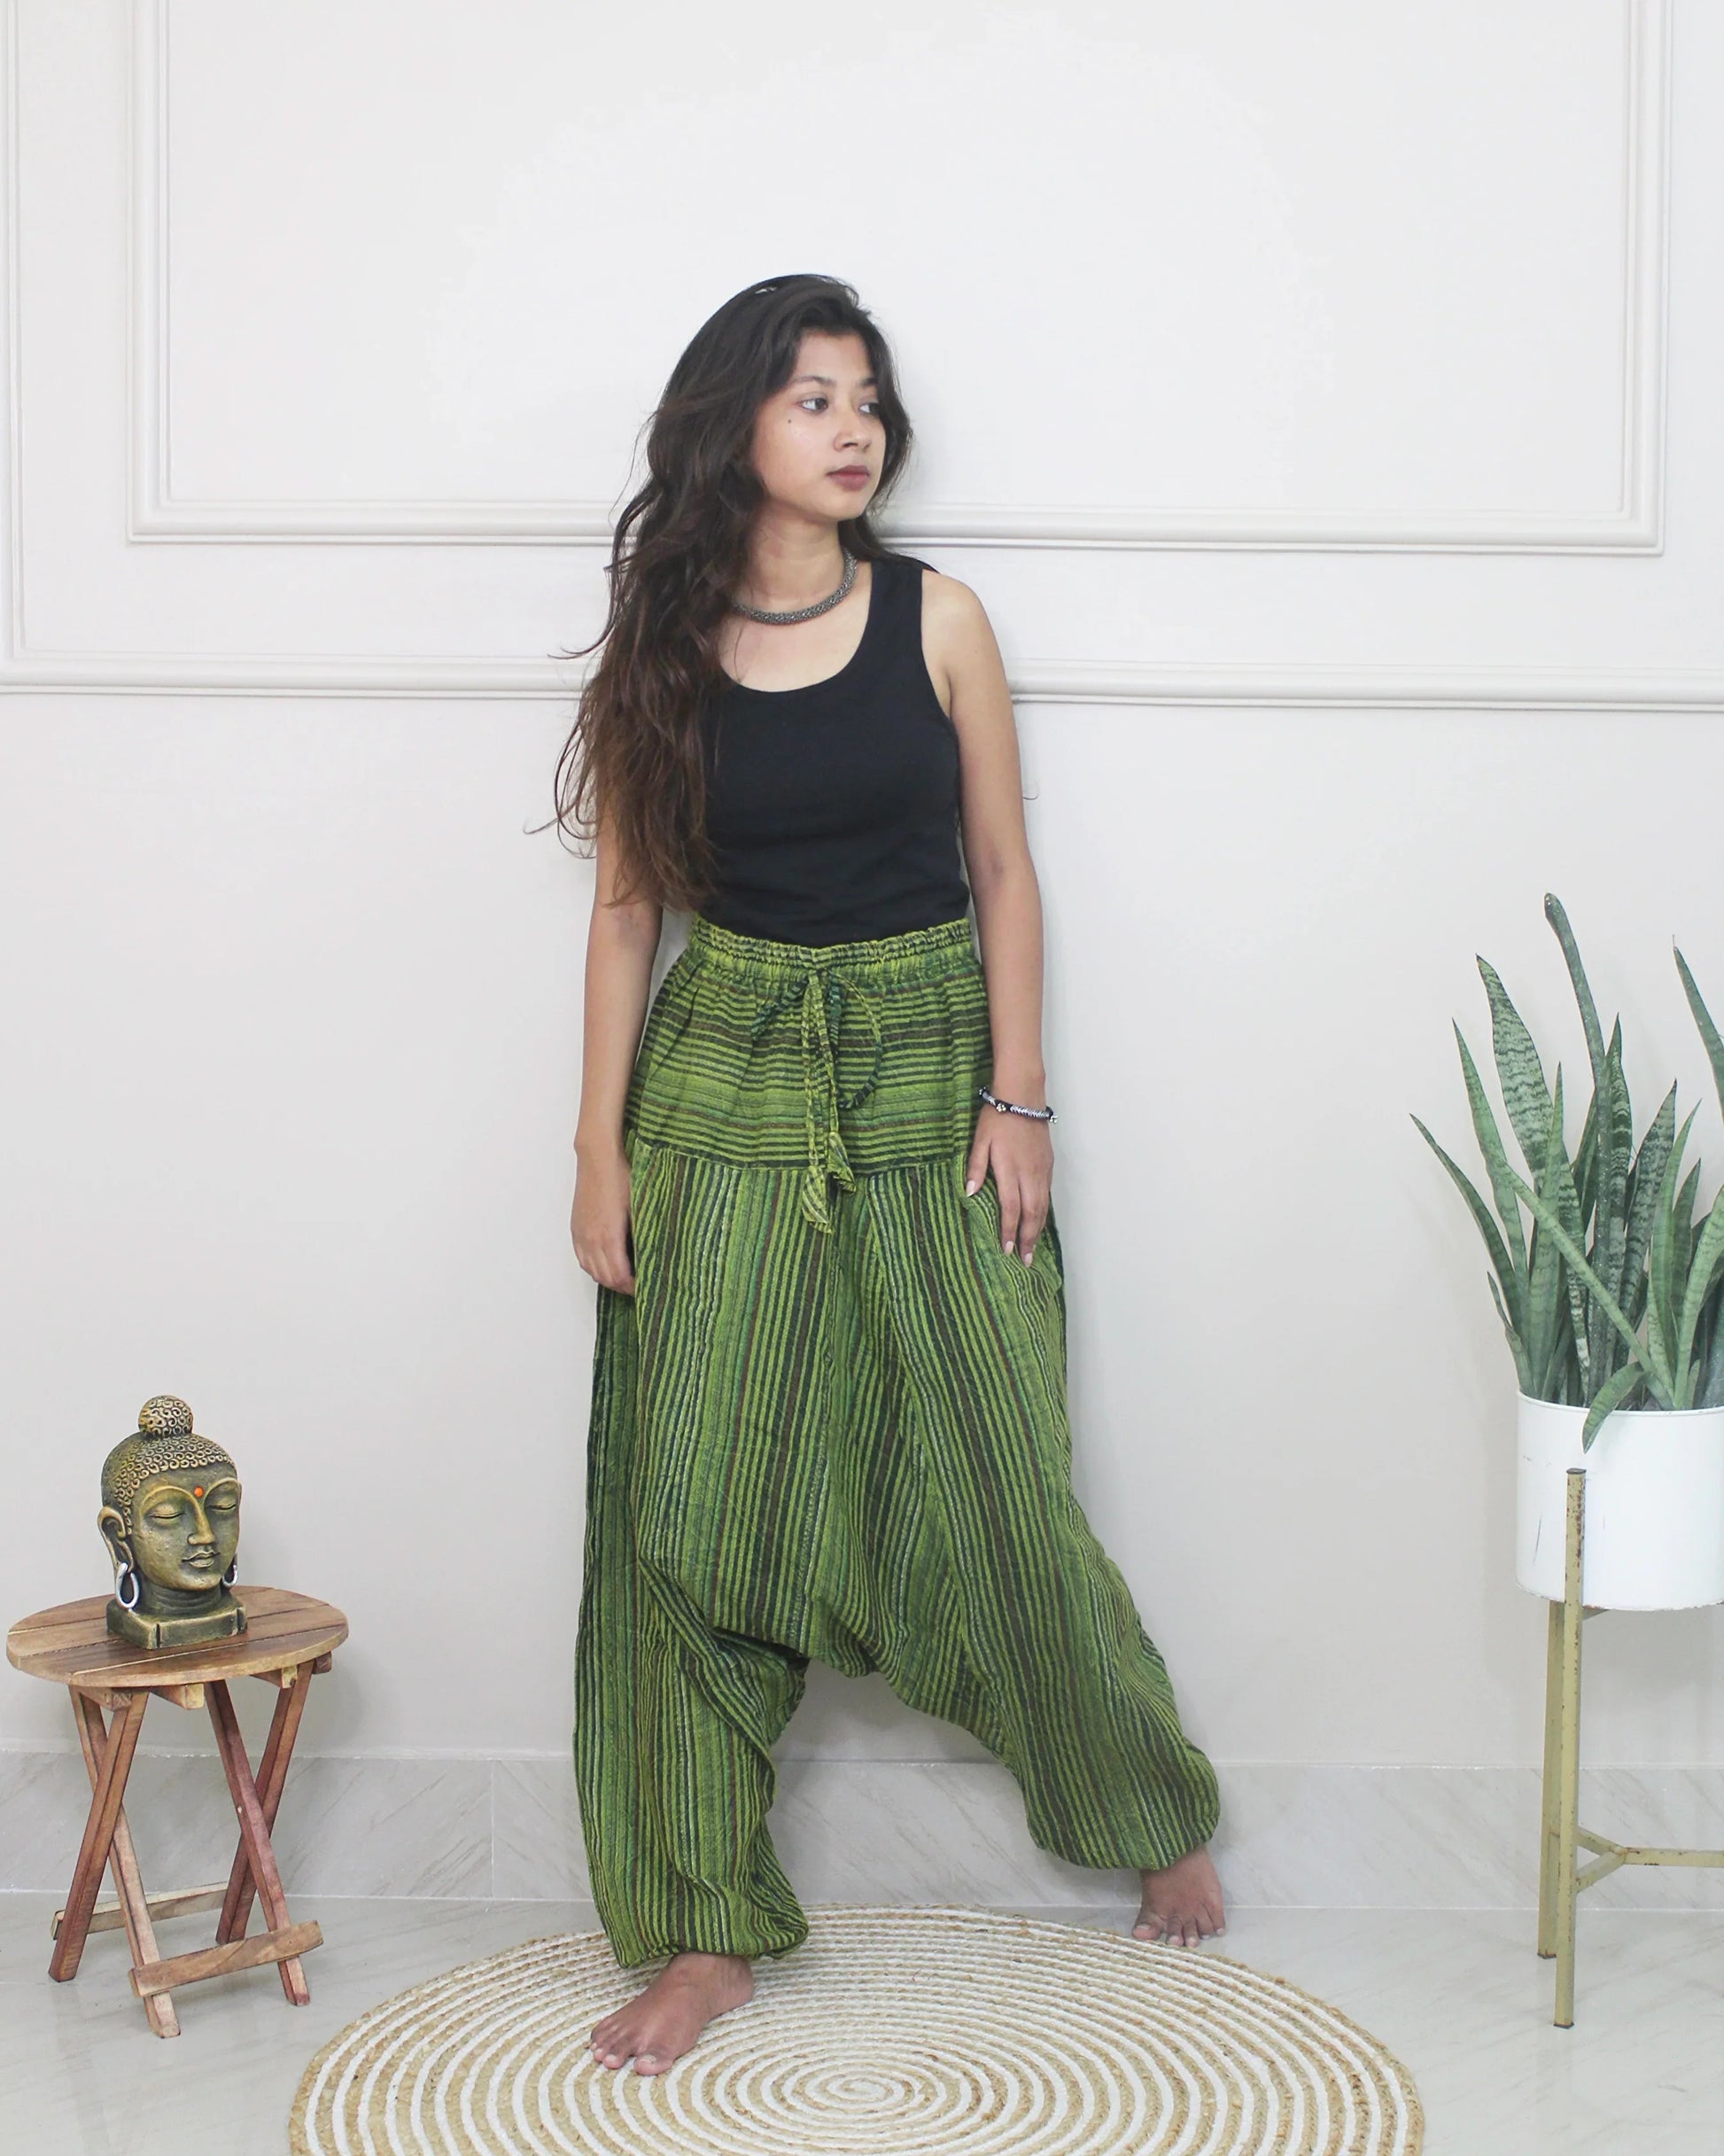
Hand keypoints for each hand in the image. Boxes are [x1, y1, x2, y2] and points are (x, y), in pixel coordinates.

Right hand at [571, 1143, 635, 1293]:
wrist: (598, 1158)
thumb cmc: (621, 1177)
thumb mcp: (639, 1207)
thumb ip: (643, 1234)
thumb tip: (654, 1254)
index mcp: (609, 1237)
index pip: (620, 1277)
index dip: (633, 1287)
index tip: (646, 1287)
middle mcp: (592, 1240)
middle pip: (605, 1278)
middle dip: (622, 1287)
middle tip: (638, 1286)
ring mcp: (581, 1234)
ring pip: (591, 1270)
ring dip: (607, 1278)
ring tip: (624, 1278)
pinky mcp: (576, 1228)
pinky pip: (581, 1258)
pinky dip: (592, 1267)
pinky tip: (604, 1265)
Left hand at [964, 1102, 1052, 1264]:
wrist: (1023, 1096)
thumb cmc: (997, 1117)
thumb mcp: (979, 1141)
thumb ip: (975, 1168)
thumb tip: (968, 1194)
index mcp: (1010, 1169)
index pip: (1011, 1208)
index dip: (1009, 1231)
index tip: (1007, 1251)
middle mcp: (1029, 1173)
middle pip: (1032, 1213)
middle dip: (1029, 1239)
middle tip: (1026, 1261)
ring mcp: (1041, 1170)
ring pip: (1043, 1206)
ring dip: (1039, 1229)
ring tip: (1034, 1248)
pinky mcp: (1048, 1164)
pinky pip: (1047, 1195)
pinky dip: (1044, 1213)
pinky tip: (1039, 1221)